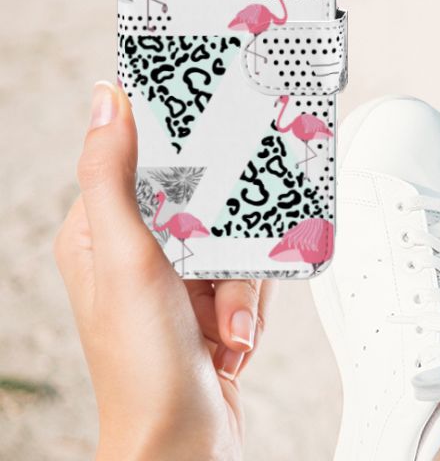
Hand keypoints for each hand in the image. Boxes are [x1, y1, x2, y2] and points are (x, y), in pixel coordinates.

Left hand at [54, 81, 272, 460]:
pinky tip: (233, 336)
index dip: (180, 150)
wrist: (184, 444)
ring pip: (235, 239)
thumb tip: (107, 102)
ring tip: (225, 324)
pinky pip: (250, 274)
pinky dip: (250, 306)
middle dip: (226, 243)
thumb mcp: (127, 260)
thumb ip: (113, 178)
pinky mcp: (209, 303)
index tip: (213, 133)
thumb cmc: (143, 368)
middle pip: (205, 201)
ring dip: (241, 285)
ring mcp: (175, 280)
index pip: (141, 160)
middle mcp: (136, 252)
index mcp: (99, 232)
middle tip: (219, 272)